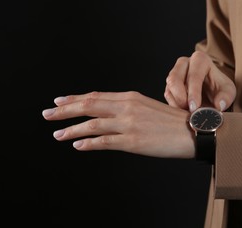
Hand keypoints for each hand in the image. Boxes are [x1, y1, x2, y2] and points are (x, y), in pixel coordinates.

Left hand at [42, 91, 195, 158]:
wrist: (194, 131)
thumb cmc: (172, 120)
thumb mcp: (147, 106)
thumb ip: (127, 108)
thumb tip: (106, 114)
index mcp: (130, 97)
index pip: (96, 96)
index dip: (75, 98)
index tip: (59, 100)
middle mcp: (126, 107)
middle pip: (89, 105)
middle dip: (65, 110)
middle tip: (47, 114)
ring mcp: (129, 124)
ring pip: (92, 124)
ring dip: (71, 129)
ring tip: (57, 134)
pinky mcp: (133, 142)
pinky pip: (104, 142)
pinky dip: (88, 143)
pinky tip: (76, 145)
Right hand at [164, 51, 235, 111]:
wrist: (211, 91)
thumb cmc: (219, 88)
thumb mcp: (228, 91)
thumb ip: (226, 97)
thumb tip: (218, 105)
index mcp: (200, 59)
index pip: (193, 75)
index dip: (193, 92)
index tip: (195, 107)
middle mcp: (184, 62)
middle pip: (175, 79)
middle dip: (181, 98)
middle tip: (190, 111)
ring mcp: (174, 72)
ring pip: (169, 88)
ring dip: (177, 103)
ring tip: (188, 112)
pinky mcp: (169, 84)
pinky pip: (167, 95)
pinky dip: (174, 105)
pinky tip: (184, 110)